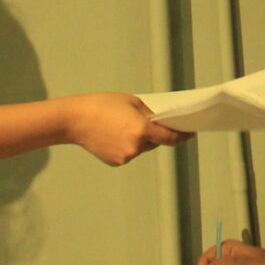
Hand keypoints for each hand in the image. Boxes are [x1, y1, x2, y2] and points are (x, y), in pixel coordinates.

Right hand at [67, 94, 188, 164]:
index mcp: (141, 130)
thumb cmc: (101, 105)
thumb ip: (150, 113)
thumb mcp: (131, 102)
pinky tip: (115, 135)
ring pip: (141, 149)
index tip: (190, 133)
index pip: (170, 138)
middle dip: (155, 133)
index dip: (182, 136)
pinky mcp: (116, 162)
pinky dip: (127, 145)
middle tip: (147, 121)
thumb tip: (163, 121)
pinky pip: (129, 153)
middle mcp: (135, 147)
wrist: (74, 120)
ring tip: (123, 126)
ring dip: (140, 140)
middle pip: (154, 142)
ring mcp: (125, 157)